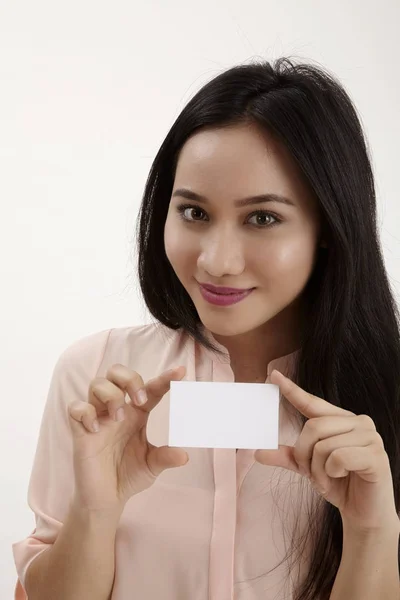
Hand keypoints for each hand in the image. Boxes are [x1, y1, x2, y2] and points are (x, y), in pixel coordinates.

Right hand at [68, 365, 188, 512]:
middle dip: (129, 378)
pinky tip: (95, 429)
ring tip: (118, 418)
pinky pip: (75, 407)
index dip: (165, 378)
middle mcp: (117, 410)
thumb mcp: (151, 466)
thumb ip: (166, 457)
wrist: (106, 499)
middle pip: (117, 372)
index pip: (150, 388)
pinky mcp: (80, 430)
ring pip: (97, 383)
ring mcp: (97, 418)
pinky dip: (85, 412)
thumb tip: (184, 456)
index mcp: (138, 414)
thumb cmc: (129, 476)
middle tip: (139, 401)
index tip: (180, 372)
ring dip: (110, 395)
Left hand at [254, 370, 397, 531]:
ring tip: (329, 479)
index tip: (273, 375)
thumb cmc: (340, 485)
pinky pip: (338, 458)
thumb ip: (288, 457)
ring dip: (318, 469)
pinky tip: (342, 478)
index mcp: (342, 420)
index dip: (292, 390)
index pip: (313, 403)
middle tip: (310, 473)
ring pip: (323, 445)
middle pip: (313, 427)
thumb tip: (257, 453)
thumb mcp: (309, 468)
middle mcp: (359, 422)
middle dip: (304, 454)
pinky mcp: (376, 455)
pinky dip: (331, 473)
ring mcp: (370, 437)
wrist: (364, 514)